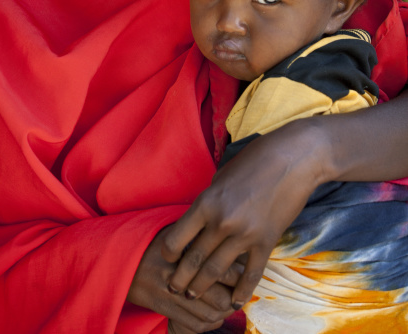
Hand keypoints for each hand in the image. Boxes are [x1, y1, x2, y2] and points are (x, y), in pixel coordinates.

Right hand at [127, 226, 234, 331]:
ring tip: (229, 304)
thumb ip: (197, 236)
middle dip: (233, 298)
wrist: (119, 257)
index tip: (245, 272)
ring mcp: (170, 296)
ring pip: (208, 315)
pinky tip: (213, 316)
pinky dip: (208, 323)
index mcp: (183, 253)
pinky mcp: (163, 309)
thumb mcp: (174, 231)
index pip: (220, 268)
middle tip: (239, 292)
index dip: (237, 275)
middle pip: (219, 298)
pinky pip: (193, 325)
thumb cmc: (151, 241)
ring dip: (222, 313)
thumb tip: (226, 240)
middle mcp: (178, 276)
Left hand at [162, 118, 326, 308]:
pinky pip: (250, 274)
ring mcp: (245, 234)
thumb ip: (209, 201)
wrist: (294, 158)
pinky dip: (241, 291)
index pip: (178, 237)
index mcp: (207, 202)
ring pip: (217, 271)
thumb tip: (199, 219)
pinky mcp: (267, 242)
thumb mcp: (222, 176)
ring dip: (202, 287)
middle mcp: (222, 221)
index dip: (168, 253)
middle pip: (194, 259)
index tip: (167, 259)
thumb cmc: (255, 160)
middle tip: (174, 288)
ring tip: (193, 297)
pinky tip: (234, 303)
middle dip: (181, 278)